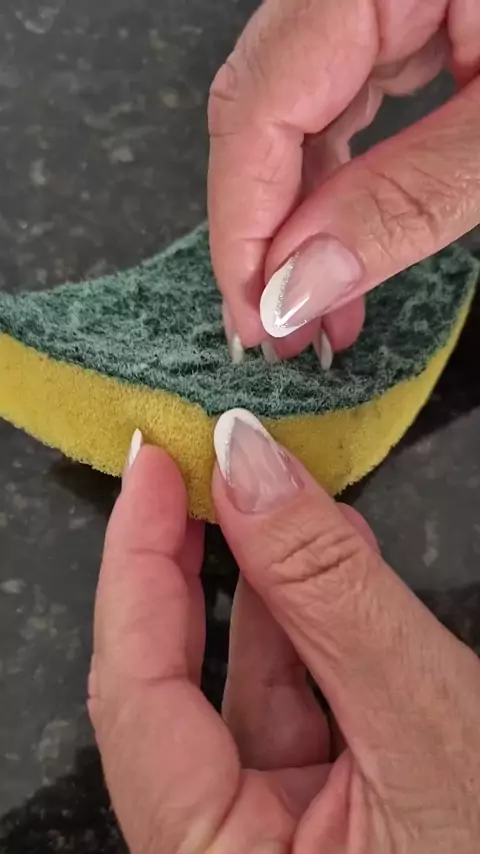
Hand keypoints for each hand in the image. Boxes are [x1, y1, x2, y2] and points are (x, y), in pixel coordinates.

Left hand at [90, 414, 479, 852]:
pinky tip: (330, 565)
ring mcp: (267, 840)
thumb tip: (248, 463)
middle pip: (166, 686)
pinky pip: (289, 708)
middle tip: (188, 467)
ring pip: (236, 690)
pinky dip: (307, 629)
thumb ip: (329, 593)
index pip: (133, 692)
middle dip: (177, 565)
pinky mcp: (313, 818)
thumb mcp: (426, 724)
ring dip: (260, 587)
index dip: (133, 563)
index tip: (153, 463)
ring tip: (275, 499)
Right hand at [208, 0, 479, 361]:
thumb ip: (405, 202)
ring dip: (300, 219)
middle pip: (264, 105)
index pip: (262, 100)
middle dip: (265, 232)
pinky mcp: (401, 13)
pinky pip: (342, 101)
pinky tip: (343, 247)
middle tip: (280, 328)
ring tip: (318, 311)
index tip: (256, 318)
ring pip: (296, 112)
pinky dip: (338, 183)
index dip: (244, 222)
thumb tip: (300, 284)